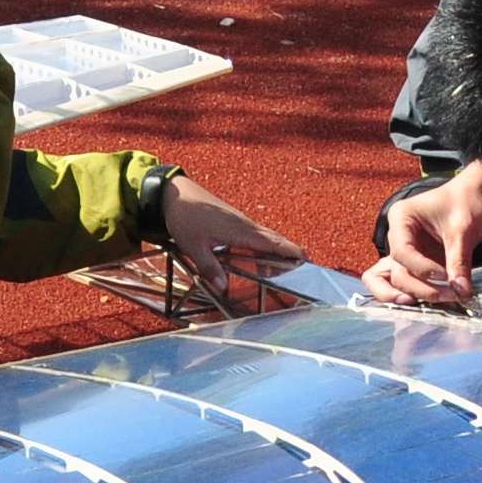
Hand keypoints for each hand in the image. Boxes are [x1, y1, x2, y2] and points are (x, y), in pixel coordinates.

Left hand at [155, 177, 304, 303]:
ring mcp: (240, 221)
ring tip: (287, 265)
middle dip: (291, 252)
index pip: (274, 243)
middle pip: (275, 239)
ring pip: (266, 236)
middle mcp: (245, 225)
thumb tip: (223, 289)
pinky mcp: (232, 221)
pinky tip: (260, 255)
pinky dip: (264, 244)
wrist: (174, 193)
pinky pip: (255, 234)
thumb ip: (210, 268)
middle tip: (306, 266)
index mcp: (241, 231)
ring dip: (278, 249)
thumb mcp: (194, 247)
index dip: (292, 252)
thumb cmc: (184, 216)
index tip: (308, 260)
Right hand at [369, 162, 481, 307]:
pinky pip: (411, 280)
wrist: (481, 195)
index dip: (422, 268)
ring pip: (398, 280)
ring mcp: (407, 249)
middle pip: (398, 271)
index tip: (445, 275)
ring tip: (443, 299)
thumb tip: (461, 291)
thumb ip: (459, 261)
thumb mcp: (463, 231)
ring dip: (418, 293)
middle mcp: (398, 235)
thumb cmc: (468, 201)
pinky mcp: (419, 260)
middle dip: (421, 287)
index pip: (402, 252)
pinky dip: (420, 291)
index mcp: (401, 218)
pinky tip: (437, 298)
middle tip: (449, 295)